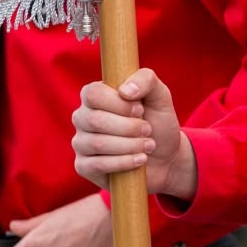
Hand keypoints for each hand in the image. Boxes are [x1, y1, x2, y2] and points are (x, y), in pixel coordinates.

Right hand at [70, 69, 196, 199]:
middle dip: (129, 127)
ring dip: (130, 145)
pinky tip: (140, 160)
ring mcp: (81, 142)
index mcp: (95, 96)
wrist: (165, 157)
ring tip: (148, 145)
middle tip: (148, 130)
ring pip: (98, 143)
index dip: (119, 104)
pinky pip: (97, 165)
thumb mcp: (159, 95)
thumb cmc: (158, 121)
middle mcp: (83, 117)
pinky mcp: (84, 166)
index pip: (93, 94)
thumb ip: (146, 80)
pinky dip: (124, 162)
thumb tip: (125, 91)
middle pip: (95, 120)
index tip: (140, 110)